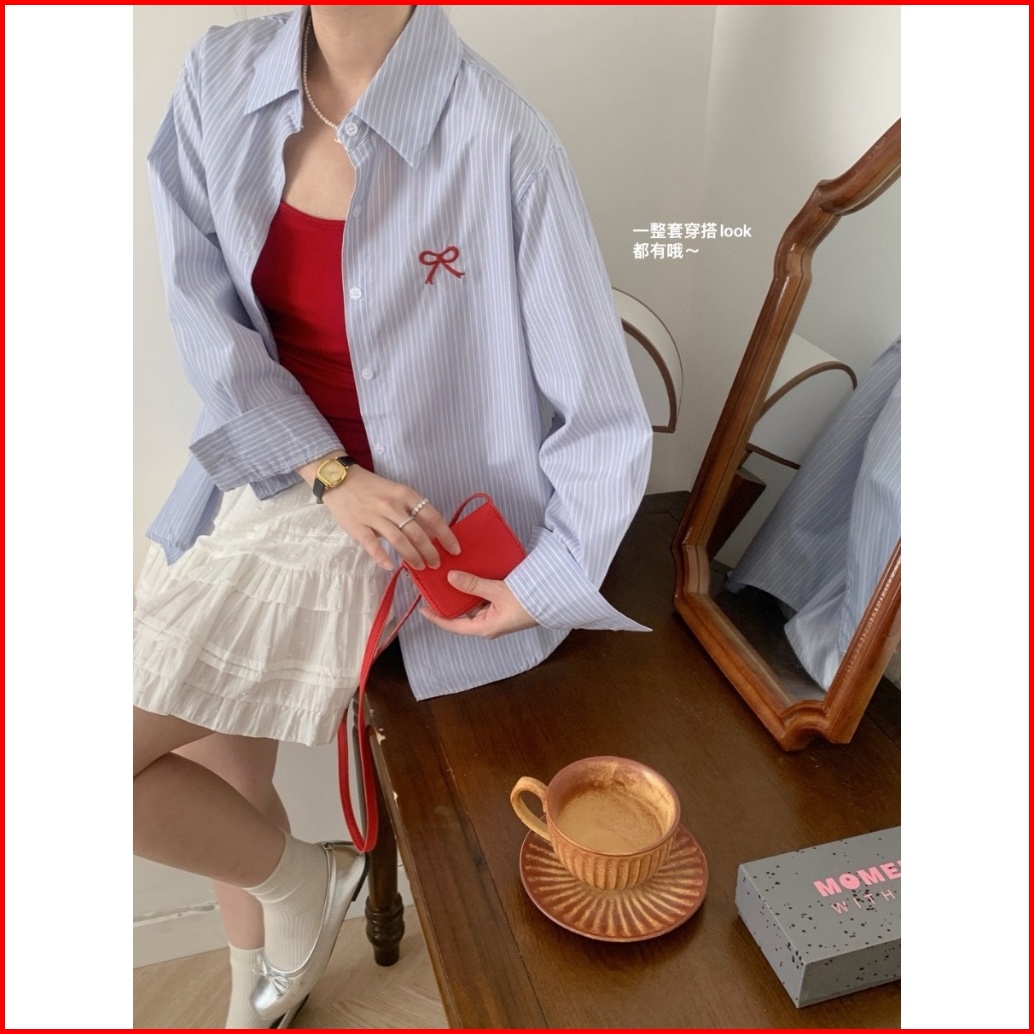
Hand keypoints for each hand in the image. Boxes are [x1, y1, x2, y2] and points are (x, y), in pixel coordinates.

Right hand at [320, 465, 460, 571]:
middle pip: (417, 533)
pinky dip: (382, 557)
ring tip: (420, 567)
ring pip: (399, 540)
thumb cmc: (371, 487)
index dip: (446, 534)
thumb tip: (430, 532)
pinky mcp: (357, 527)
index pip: (432, 516)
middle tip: (436, 564)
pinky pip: (372, 545)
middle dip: (430, 551)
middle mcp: (392, 505)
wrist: (339, 479)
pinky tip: (391, 566)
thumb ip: (410, 509)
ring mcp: (374, 516)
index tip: (454, 549)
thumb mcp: (396, 491)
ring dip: (412, 556)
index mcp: (405, 494)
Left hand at [419, 571, 537, 638]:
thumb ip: (473, 585)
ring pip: (471, 605)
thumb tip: (450, 577)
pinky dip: (474, 589)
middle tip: (434, 585)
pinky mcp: (503, 606)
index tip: (422, 607)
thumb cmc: (527, 601)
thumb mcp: (497, 591)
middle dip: (448, 600)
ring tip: (448, 577)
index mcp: (483, 627)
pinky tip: (469, 576)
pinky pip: (483, 598)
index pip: (452, 625)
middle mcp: (487, 624)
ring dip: (461, 593)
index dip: (436, 617)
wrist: (555, 600)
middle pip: (460, 614)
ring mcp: (496, 615)